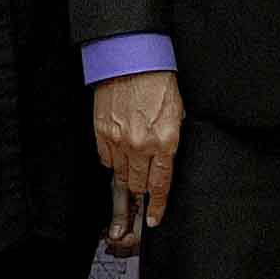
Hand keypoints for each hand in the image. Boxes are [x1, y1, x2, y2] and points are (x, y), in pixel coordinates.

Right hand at [92, 70, 183, 252]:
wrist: (132, 58)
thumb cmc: (158, 81)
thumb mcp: (177, 112)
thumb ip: (171, 138)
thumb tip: (165, 157)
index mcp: (165, 141)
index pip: (160, 184)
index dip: (157, 206)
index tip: (154, 219)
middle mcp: (141, 145)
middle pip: (138, 184)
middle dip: (140, 194)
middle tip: (139, 204)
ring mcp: (119, 140)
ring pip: (120, 174)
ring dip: (125, 180)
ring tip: (127, 184)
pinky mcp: (101, 131)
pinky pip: (105, 159)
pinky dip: (111, 162)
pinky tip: (117, 158)